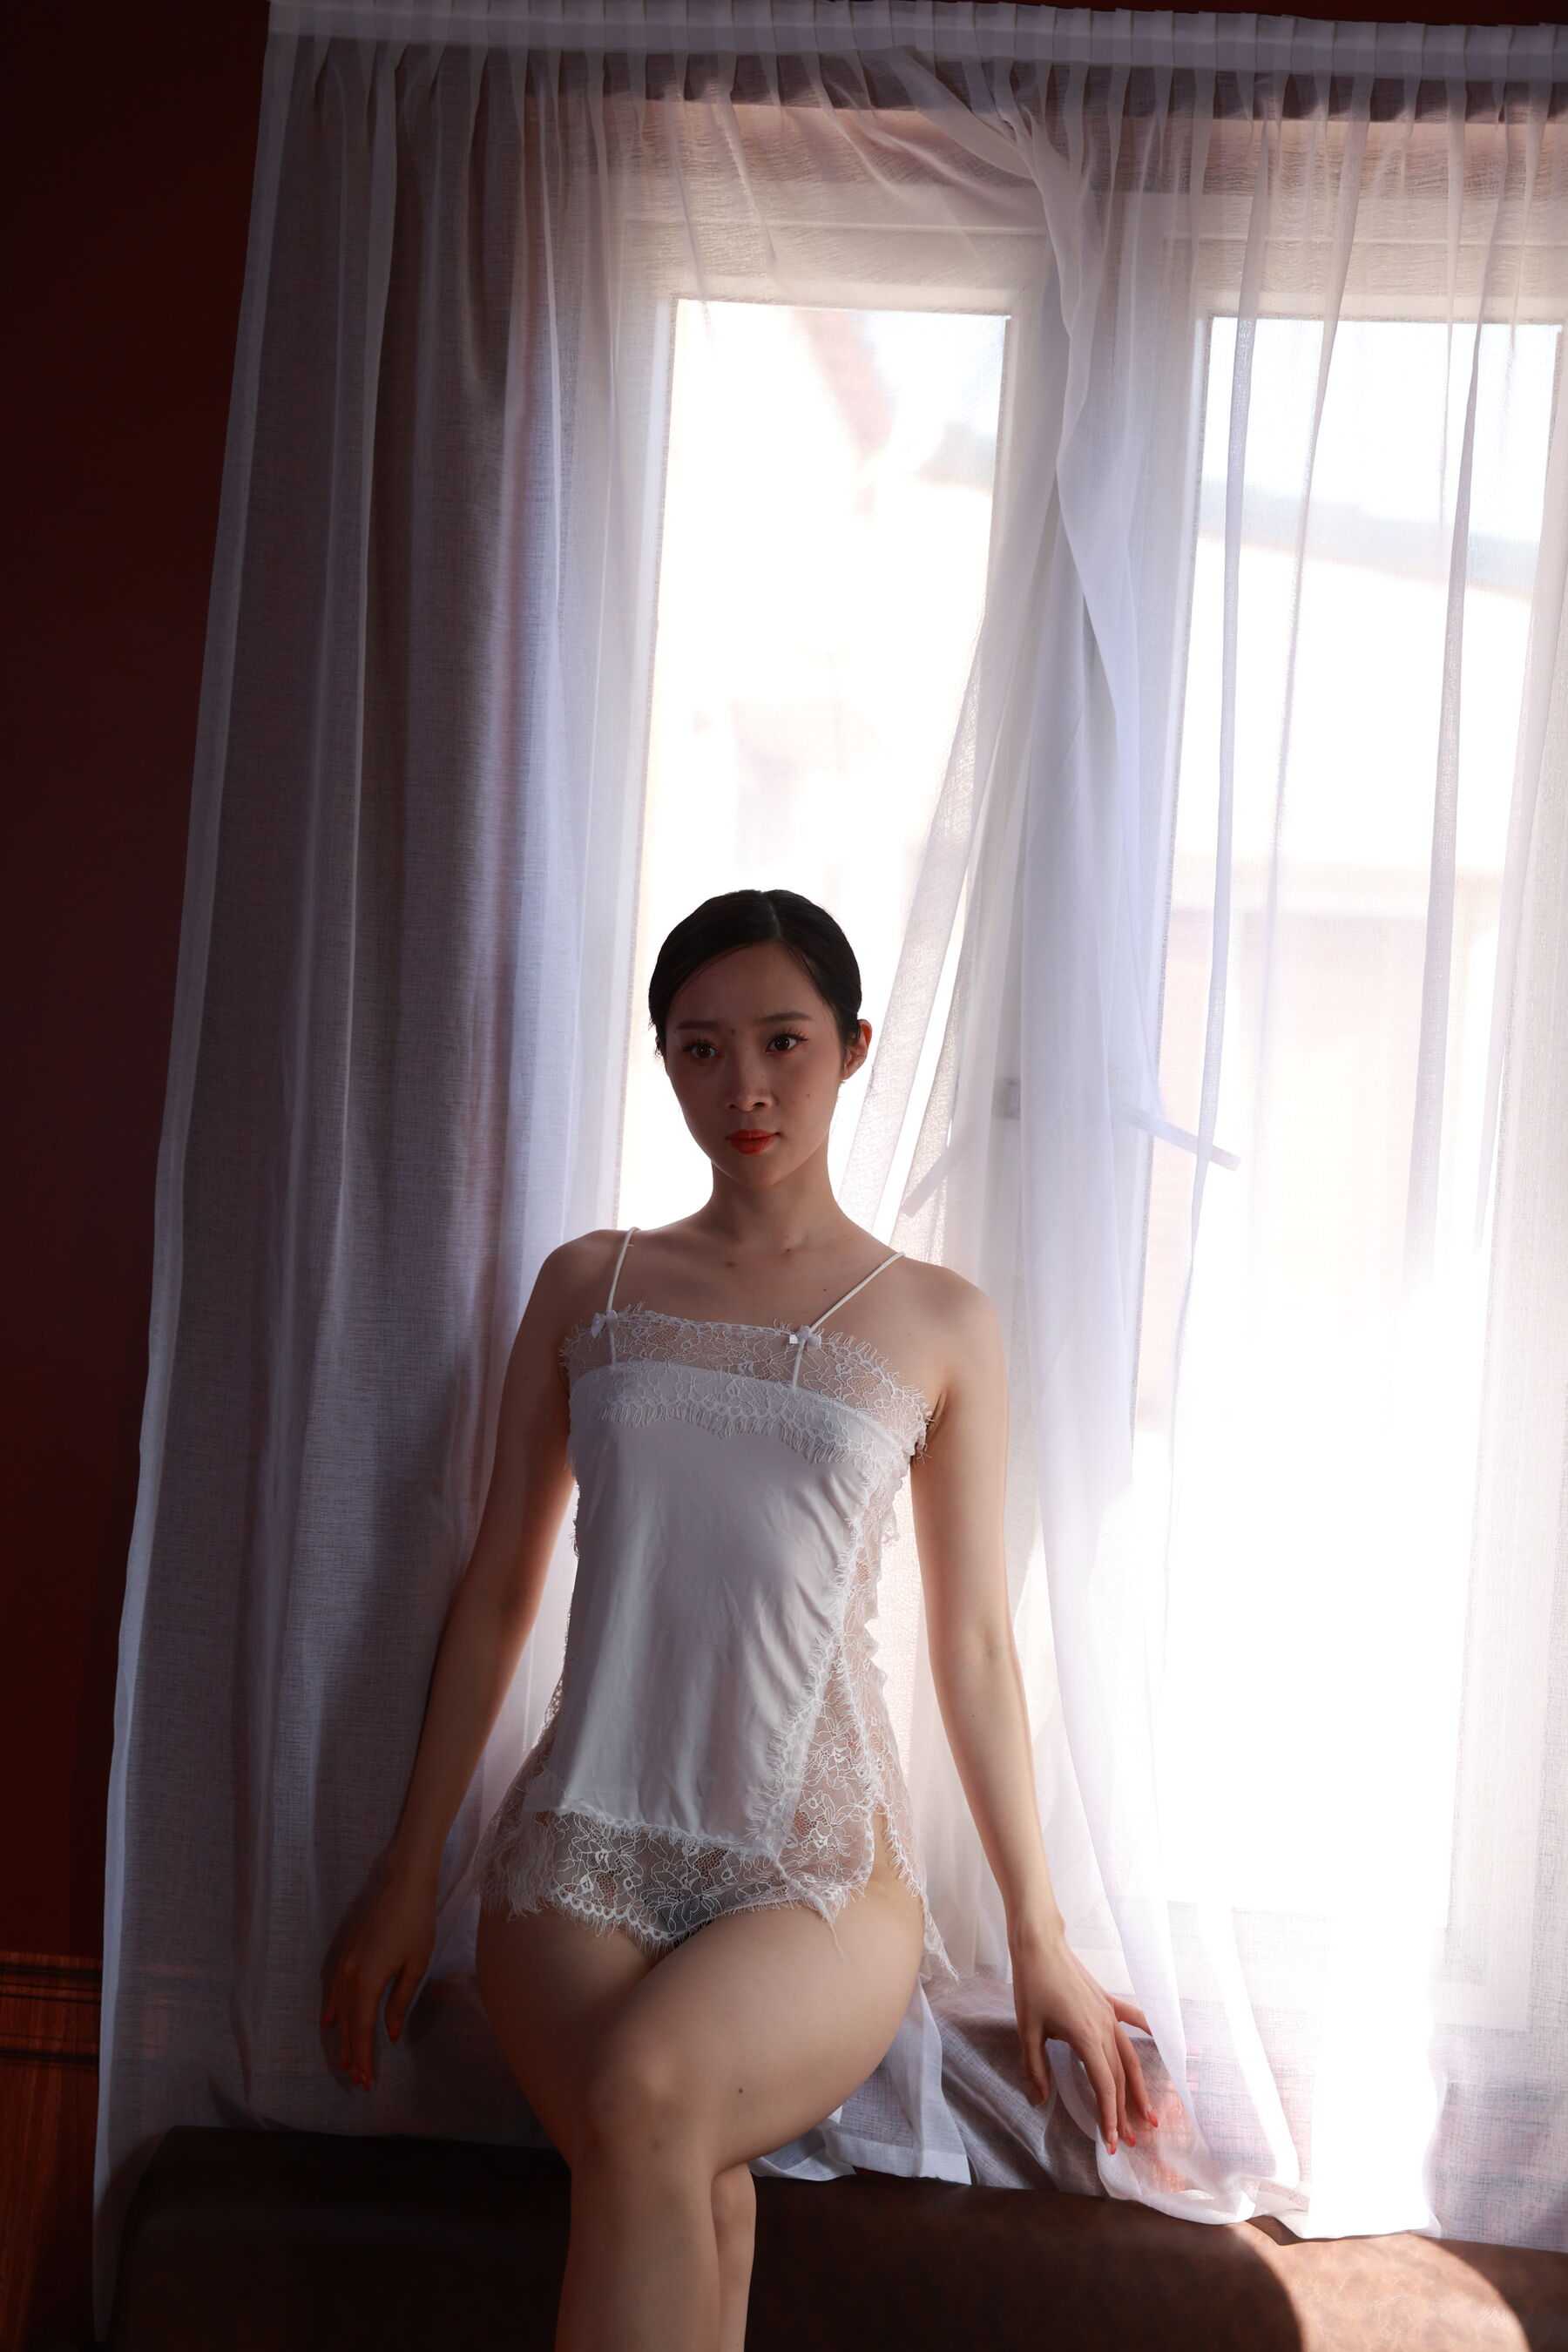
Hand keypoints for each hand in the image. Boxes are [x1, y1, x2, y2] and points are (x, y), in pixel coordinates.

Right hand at [320, 1856, 437, 2089]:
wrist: (403, 1883)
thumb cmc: (416, 1923)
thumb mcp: (415, 1965)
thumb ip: (399, 2002)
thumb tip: (390, 2033)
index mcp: (368, 1981)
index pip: (362, 2029)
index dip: (362, 2055)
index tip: (365, 2080)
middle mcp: (350, 1975)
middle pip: (348, 2023)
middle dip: (352, 2052)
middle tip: (357, 2080)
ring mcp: (345, 1963)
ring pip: (339, 2009)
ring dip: (343, 2035)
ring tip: (345, 2060)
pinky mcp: (346, 1953)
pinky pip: (334, 1989)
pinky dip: (332, 2008)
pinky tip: (330, 2022)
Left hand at [1011, 1924, 1158, 2152]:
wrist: (1040, 1944)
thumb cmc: (1032, 1986)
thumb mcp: (1027, 2031)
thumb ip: (1035, 2068)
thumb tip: (1039, 2099)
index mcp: (1086, 2038)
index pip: (1104, 2087)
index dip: (1109, 2117)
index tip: (1111, 2142)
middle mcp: (1104, 2029)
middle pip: (1121, 2078)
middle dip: (1126, 2112)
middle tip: (1132, 2140)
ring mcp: (1109, 2014)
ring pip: (1130, 2057)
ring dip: (1139, 2087)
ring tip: (1150, 2113)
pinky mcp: (1107, 2001)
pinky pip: (1133, 2019)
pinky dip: (1146, 2031)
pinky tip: (1158, 2041)